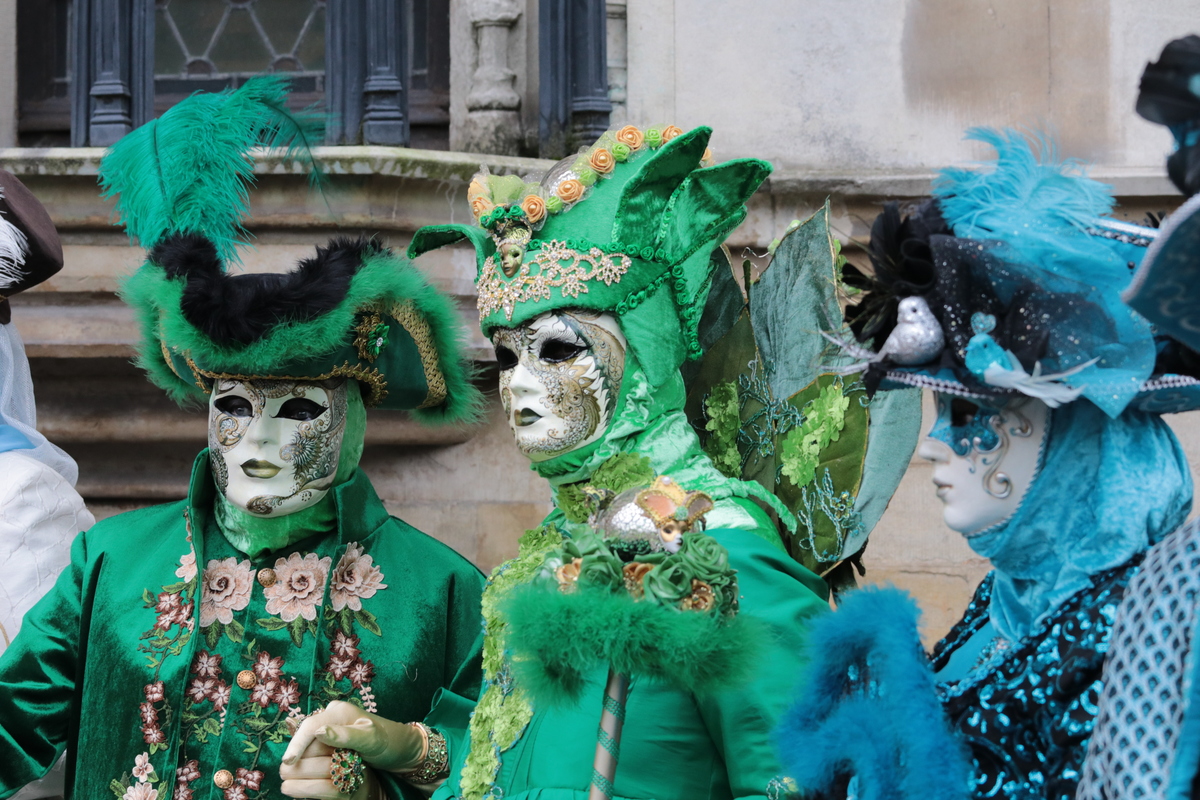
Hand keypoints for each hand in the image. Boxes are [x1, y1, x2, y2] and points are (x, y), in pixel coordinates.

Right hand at [280, 701, 426, 797]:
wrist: (403, 748)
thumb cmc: (390, 743)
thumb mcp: (371, 740)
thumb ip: (346, 735)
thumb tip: (319, 731)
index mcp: (339, 711)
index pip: (309, 726)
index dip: (296, 744)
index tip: (288, 763)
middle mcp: (333, 715)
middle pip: (306, 736)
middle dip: (300, 754)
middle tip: (294, 774)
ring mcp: (333, 726)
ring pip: (309, 744)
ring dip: (306, 759)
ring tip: (304, 775)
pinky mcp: (335, 738)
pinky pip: (316, 748)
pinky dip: (313, 760)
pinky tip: (313, 771)